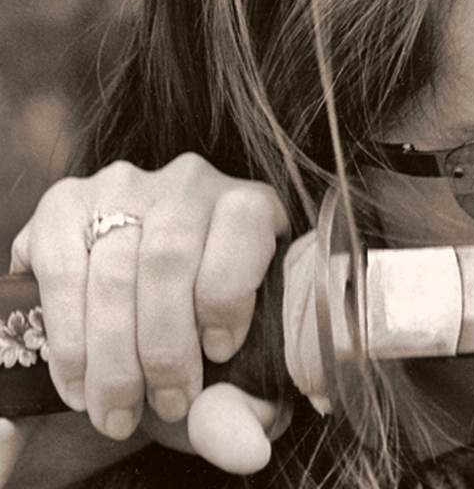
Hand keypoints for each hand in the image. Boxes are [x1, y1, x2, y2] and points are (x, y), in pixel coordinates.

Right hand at [9, 154, 286, 459]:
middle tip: (164, 404)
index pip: (244, 228)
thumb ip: (244, 409)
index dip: (228, 294)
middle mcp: (190, 183)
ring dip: (113, 353)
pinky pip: (62, 268)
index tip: (218, 354)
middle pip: (170, 257)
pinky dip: (68, 338)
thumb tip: (247, 449)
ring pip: (114, 268)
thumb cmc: (198, 344)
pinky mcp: (64, 205)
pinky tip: (79, 382)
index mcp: (251, 207)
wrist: (136, 330)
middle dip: (163, 344)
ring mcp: (124, 187)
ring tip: (116, 408)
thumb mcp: (234, 378)